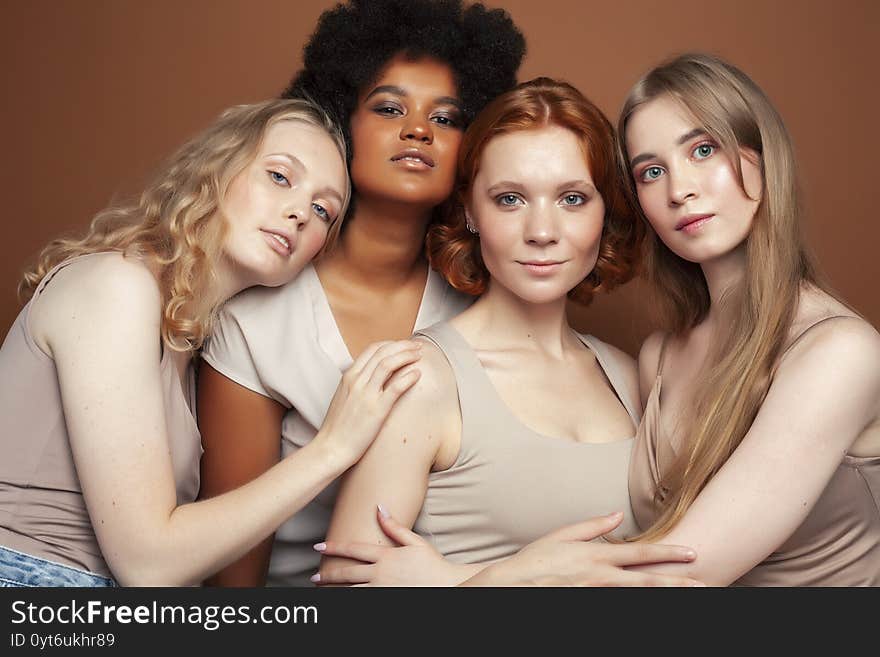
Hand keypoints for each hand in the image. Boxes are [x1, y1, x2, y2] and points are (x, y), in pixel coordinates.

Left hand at [312, 505, 469, 585]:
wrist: (447, 586)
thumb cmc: (432, 564)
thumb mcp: (415, 541)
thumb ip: (394, 526)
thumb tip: (380, 507)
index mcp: (386, 556)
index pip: (353, 550)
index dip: (334, 547)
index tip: (319, 546)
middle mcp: (380, 574)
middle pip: (347, 574)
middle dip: (328, 574)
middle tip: (315, 576)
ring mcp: (382, 590)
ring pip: (352, 591)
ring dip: (337, 590)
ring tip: (325, 590)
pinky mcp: (386, 600)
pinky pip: (364, 600)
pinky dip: (352, 598)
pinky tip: (343, 598)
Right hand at [313, 341, 421, 468]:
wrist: (331, 448)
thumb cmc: (338, 427)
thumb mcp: (344, 397)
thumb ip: (357, 384)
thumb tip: (373, 378)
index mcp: (349, 376)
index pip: (372, 349)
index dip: (391, 344)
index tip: (404, 346)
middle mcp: (357, 381)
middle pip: (383, 352)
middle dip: (403, 345)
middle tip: (417, 346)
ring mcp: (366, 394)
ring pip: (389, 363)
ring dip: (407, 355)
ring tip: (420, 355)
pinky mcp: (377, 409)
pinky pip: (395, 386)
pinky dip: (408, 376)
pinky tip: (417, 373)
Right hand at [463, 512, 704, 586]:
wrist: (512, 585)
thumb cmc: (535, 558)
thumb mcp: (563, 534)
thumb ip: (594, 526)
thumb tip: (618, 516)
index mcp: (597, 555)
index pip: (642, 554)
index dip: (670, 553)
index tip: (693, 553)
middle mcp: (601, 577)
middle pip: (649, 582)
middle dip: (679, 583)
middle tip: (705, 584)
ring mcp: (596, 594)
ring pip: (638, 596)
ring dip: (663, 595)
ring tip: (687, 593)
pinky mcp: (588, 604)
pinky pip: (617, 605)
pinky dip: (637, 603)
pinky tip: (653, 601)